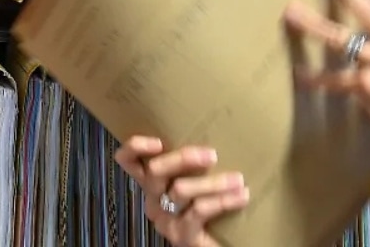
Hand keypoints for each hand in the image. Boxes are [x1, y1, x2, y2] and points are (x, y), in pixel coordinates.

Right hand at [115, 136, 249, 246]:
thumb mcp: (201, 181)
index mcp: (154, 184)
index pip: (128, 160)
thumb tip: (216, 133)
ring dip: (213, 182)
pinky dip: (222, 201)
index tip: (159, 141)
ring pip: (179, 190)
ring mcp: (165, 220)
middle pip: (154, 171)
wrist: (226, 242)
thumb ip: (197, 164)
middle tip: (212, 155)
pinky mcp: (182, 237)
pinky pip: (198, 211)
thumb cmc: (216, 208)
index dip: (136, 147)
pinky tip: (241, 196)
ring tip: (238, 180)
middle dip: (183, 158)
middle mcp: (153, 200)